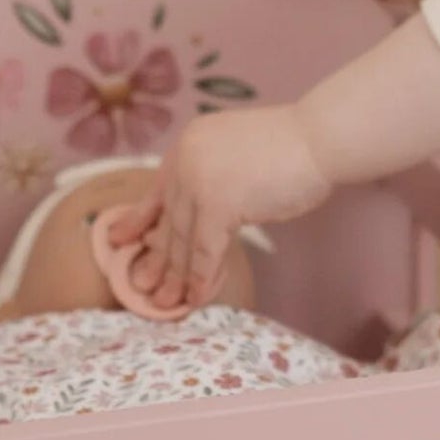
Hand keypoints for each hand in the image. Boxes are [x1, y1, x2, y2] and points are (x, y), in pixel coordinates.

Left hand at [106, 105, 332, 312]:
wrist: (319, 138)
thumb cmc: (293, 146)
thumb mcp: (239, 152)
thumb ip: (216, 173)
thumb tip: (205, 212)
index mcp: (189, 142)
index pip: (158, 188)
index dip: (139, 218)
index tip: (120, 239)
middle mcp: (186, 159)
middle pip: (168, 218)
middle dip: (156, 256)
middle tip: (141, 284)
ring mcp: (200, 181)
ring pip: (181, 238)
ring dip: (173, 275)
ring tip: (164, 302)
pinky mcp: (219, 204)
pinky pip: (204, 250)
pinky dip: (199, 277)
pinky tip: (194, 297)